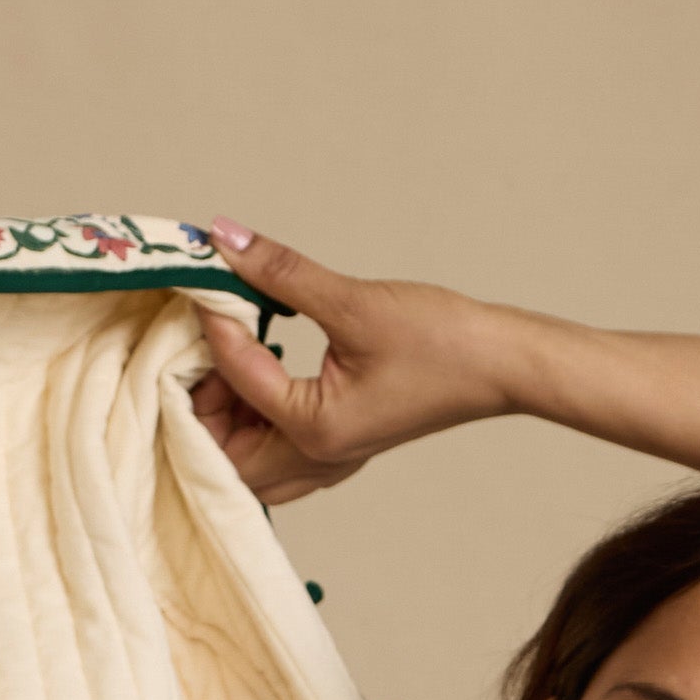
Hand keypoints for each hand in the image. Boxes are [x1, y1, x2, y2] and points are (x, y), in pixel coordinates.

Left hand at [184, 226, 507, 507]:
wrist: (499, 364)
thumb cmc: (442, 341)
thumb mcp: (354, 301)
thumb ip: (282, 273)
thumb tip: (226, 239)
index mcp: (317, 432)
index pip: (236, 384)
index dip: (212, 328)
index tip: (205, 283)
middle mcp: (317, 458)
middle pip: (223, 454)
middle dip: (199, 401)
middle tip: (199, 339)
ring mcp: (328, 459)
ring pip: (245, 461)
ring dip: (222, 415)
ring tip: (223, 355)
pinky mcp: (338, 445)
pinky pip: (273, 453)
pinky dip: (251, 418)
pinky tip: (254, 370)